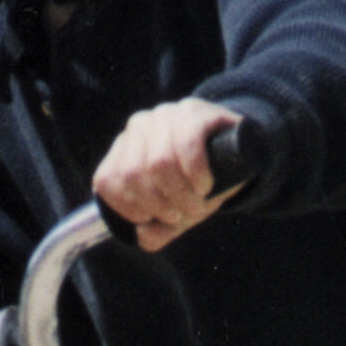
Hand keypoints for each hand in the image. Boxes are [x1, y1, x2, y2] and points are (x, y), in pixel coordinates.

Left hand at [92, 98, 245, 252]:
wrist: (238, 157)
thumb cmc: (198, 185)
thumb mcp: (176, 214)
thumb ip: (156, 231)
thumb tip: (142, 235)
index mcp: (124, 150)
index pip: (107, 181)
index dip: (131, 209)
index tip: (155, 219)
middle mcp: (138, 128)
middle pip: (133, 175)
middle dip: (161, 205)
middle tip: (184, 213)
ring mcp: (165, 116)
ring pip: (159, 162)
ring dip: (182, 194)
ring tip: (199, 203)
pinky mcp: (194, 111)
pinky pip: (187, 145)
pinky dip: (197, 174)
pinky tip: (205, 185)